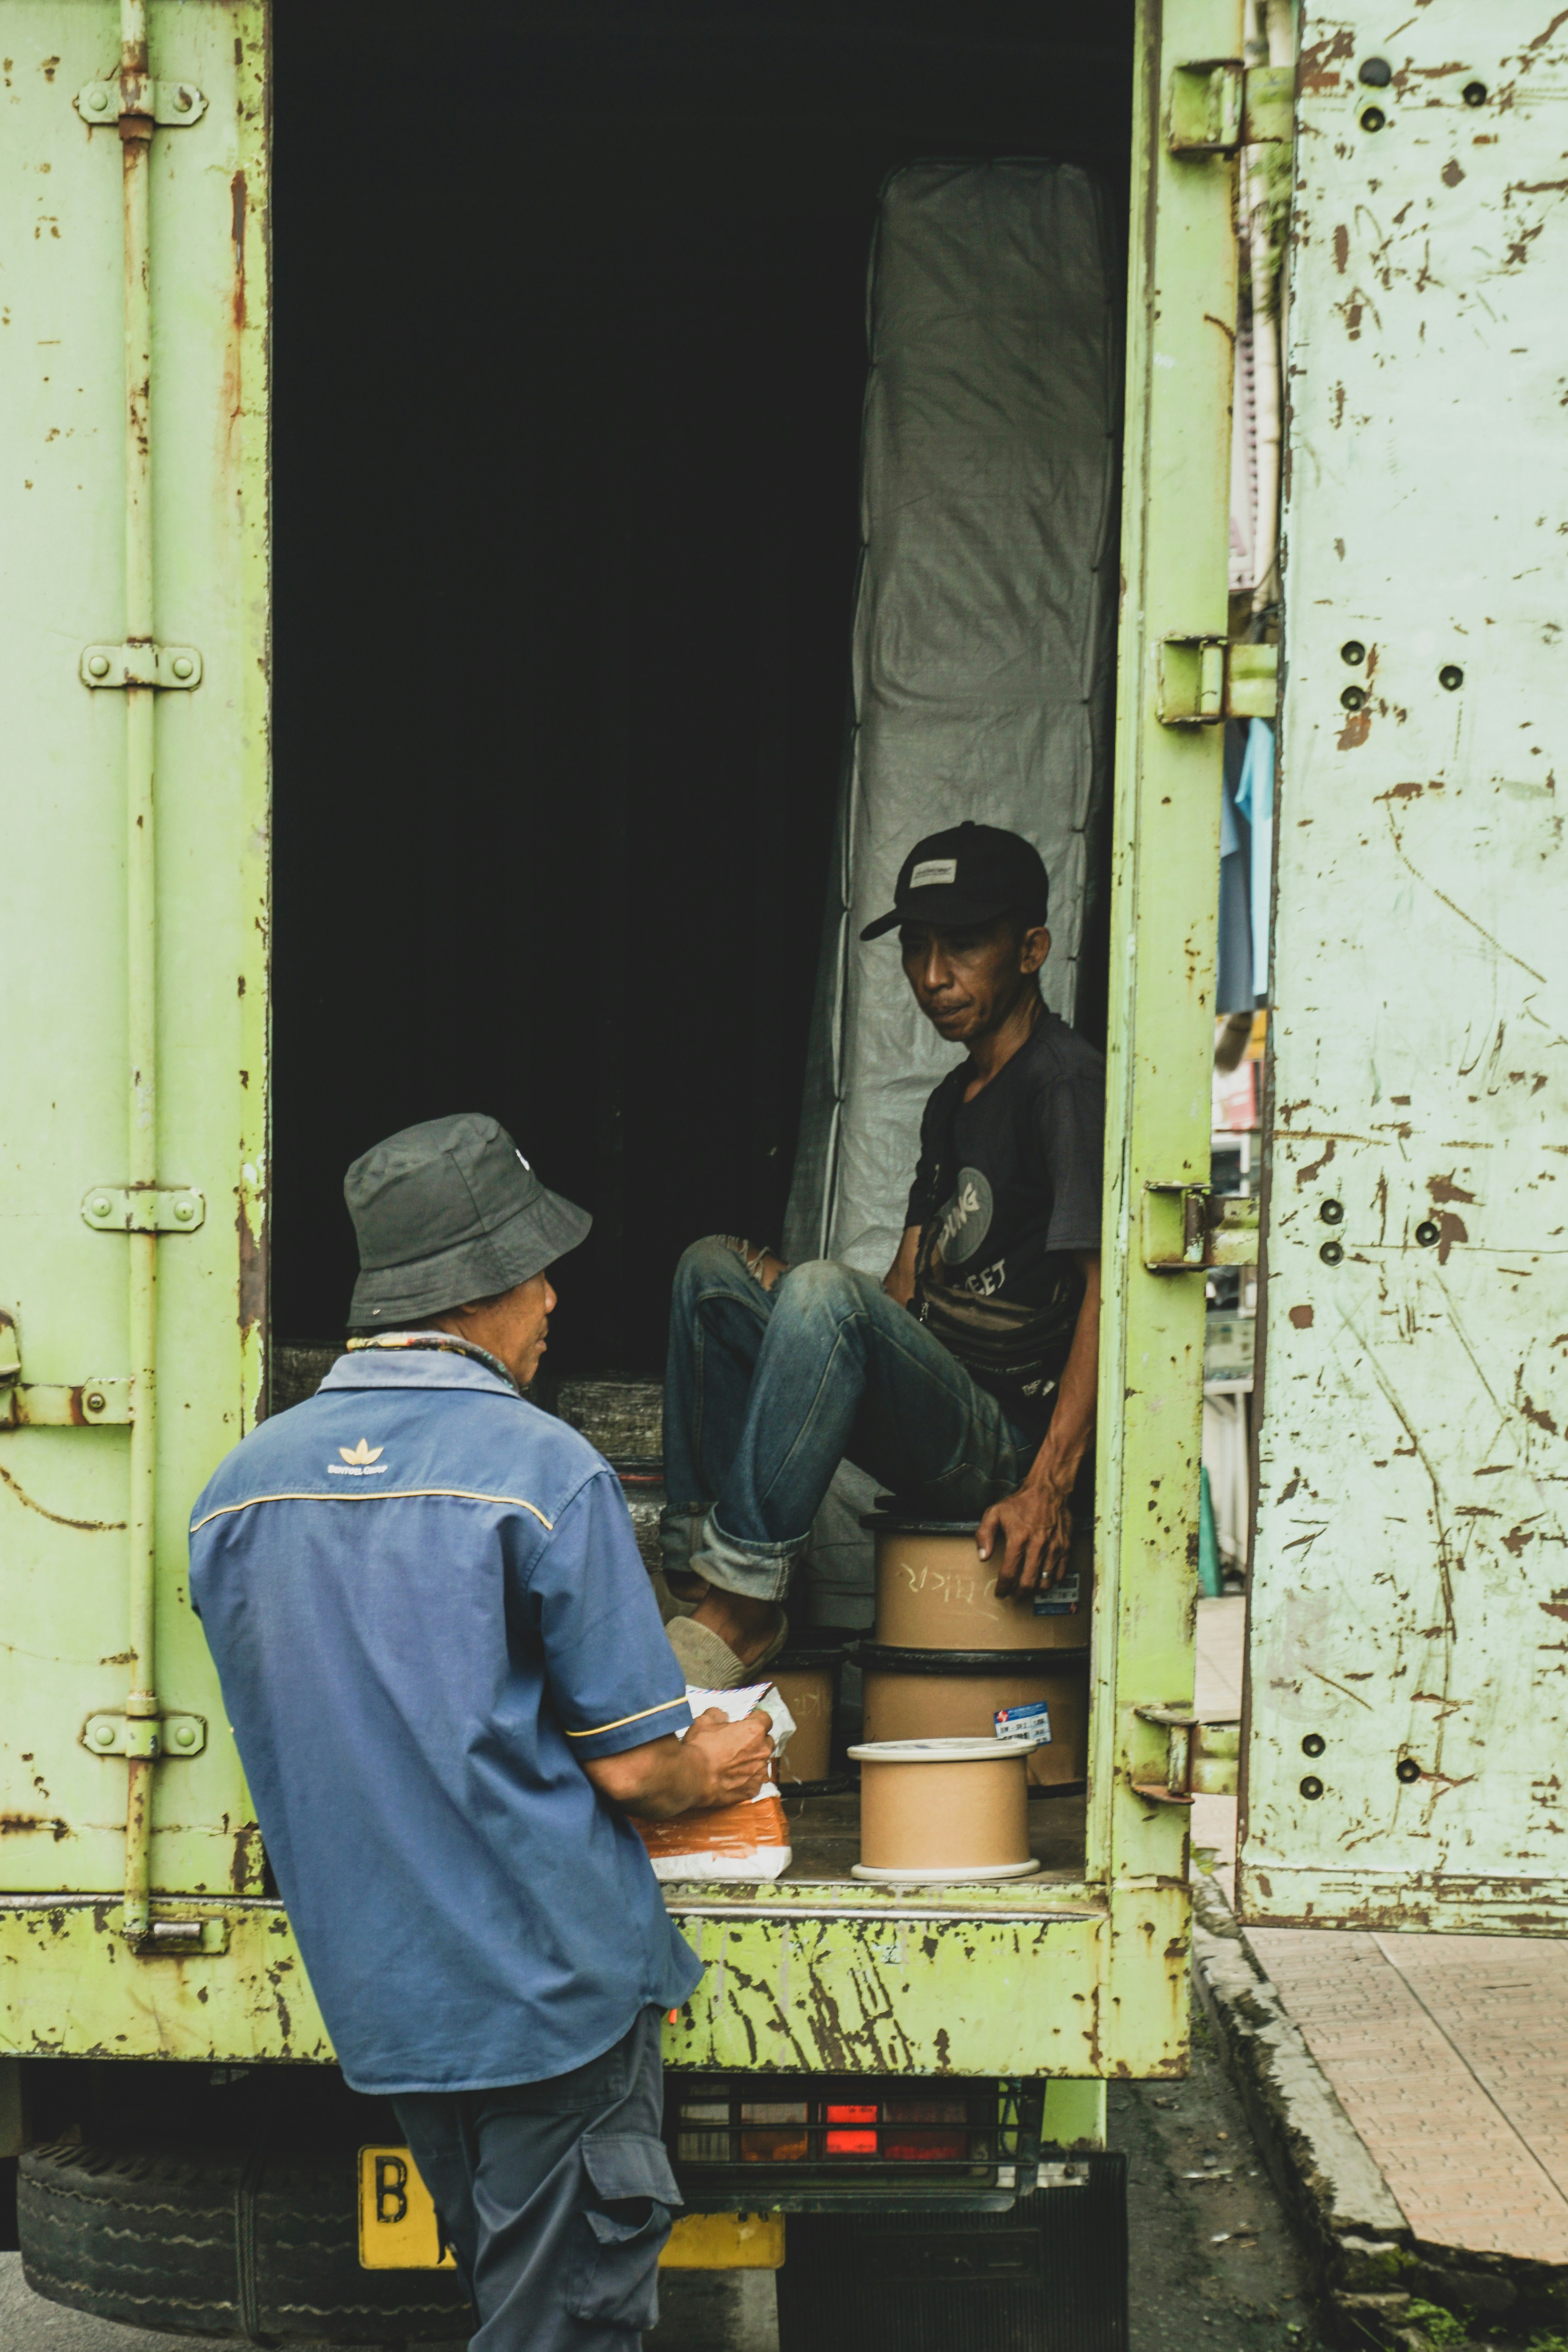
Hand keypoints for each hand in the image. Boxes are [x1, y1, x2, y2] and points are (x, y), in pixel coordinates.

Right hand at [681, 1708, 774, 1807]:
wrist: (694, 1777)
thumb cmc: (701, 1747)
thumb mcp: (704, 1722)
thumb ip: (718, 1715)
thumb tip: (723, 1717)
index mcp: (755, 1731)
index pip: (765, 1719)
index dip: (755, 1720)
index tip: (746, 1723)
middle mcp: (763, 1751)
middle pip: (767, 1742)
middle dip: (757, 1742)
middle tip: (740, 1745)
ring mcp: (760, 1772)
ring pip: (762, 1763)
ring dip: (752, 1761)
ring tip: (735, 1765)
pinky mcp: (753, 1790)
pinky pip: (754, 1781)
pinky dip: (747, 1780)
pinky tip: (733, 1780)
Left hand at [977, 1480, 1072, 1600]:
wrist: (1048, 1491)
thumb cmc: (1020, 1503)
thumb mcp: (994, 1512)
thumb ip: (984, 1535)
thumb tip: (982, 1557)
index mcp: (1018, 1539)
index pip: (1009, 1573)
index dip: (1003, 1588)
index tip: (1000, 1593)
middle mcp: (1037, 1546)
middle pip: (1028, 1583)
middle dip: (1019, 1595)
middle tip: (1014, 1597)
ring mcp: (1053, 1548)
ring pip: (1046, 1582)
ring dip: (1035, 1590)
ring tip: (1028, 1590)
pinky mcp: (1065, 1547)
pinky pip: (1060, 1573)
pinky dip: (1051, 1581)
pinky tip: (1043, 1580)